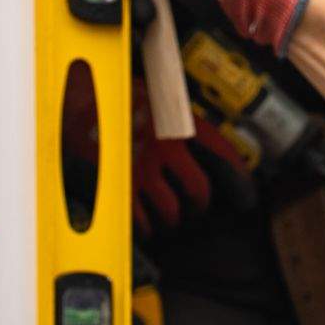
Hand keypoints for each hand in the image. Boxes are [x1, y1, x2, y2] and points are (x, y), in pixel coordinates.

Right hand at [132, 90, 253, 235]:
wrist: (79, 97)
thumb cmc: (118, 97)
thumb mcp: (155, 96)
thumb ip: (178, 117)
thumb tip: (203, 140)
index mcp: (178, 122)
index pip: (221, 153)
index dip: (238, 177)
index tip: (245, 192)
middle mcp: (164, 146)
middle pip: (198, 189)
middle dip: (201, 204)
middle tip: (198, 209)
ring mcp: (141, 168)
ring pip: (171, 210)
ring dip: (175, 219)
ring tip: (172, 220)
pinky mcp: (118, 185)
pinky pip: (140, 220)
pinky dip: (147, 228)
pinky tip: (148, 227)